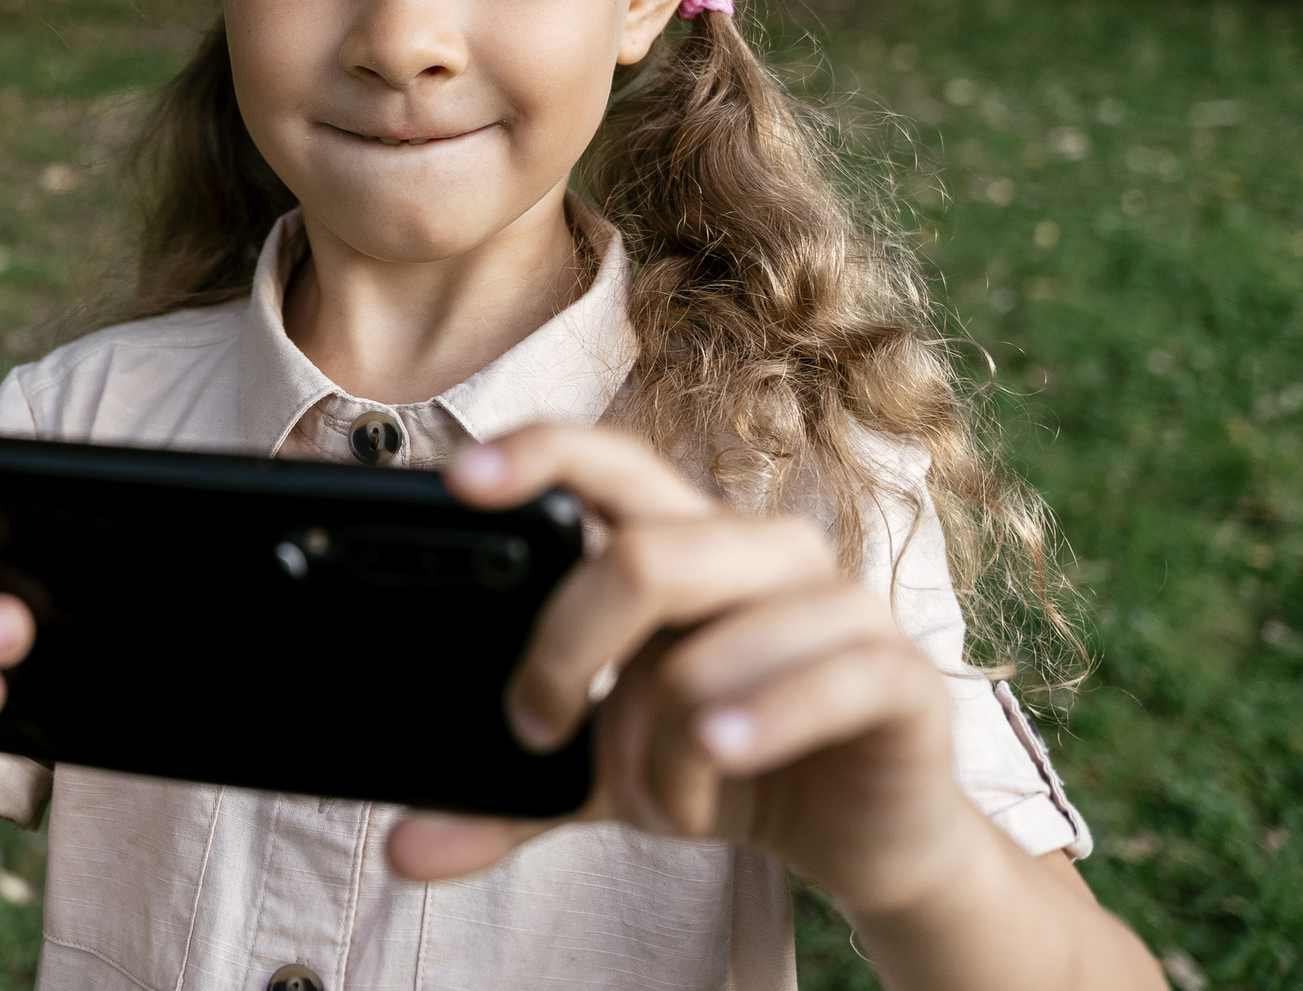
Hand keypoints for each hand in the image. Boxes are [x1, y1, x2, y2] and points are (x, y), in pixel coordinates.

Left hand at [392, 424, 976, 919]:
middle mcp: (760, 552)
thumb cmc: (726, 766)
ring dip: (660, 746)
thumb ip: (509, 801)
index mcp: (686, 544)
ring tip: (662, 800)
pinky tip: (722, 757)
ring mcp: (838, 606)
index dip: (539, 452)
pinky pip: (820, 683)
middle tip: (534, 727)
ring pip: (709, 648)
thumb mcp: (603, 778)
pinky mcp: (897, 675)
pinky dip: (754, 726)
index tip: (462, 476)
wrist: (865, 836)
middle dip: (566, 649)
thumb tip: (405, 851)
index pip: (609, 462)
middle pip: (642, 553)